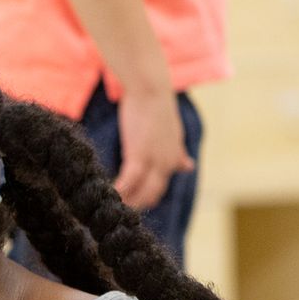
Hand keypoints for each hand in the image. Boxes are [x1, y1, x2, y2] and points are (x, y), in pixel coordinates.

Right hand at [113, 88, 193, 210]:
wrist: (150, 89)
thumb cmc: (156, 106)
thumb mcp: (172, 134)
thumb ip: (178, 153)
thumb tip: (190, 166)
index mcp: (173, 158)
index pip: (161, 188)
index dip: (147, 198)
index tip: (133, 204)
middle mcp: (167, 163)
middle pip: (152, 195)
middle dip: (136, 205)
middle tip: (119, 211)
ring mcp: (155, 161)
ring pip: (142, 192)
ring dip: (127, 202)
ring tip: (111, 207)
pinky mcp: (139, 155)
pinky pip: (129, 181)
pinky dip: (119, 191)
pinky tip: (109, 195)